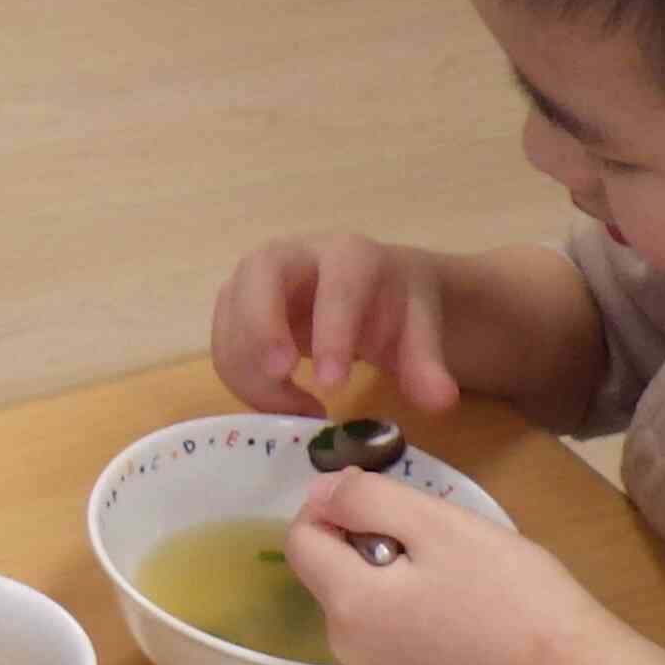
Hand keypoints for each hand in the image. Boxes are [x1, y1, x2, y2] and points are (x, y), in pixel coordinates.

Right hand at [212, 233, 462, 416]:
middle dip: (262, 328)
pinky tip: (282, 404)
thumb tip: (441, 402)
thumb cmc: (394, 306)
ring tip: (298, 410)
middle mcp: (295, 254)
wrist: (373, 289)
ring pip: (232, 315)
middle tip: (281, 376)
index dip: (331, 334)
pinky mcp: (236, 306)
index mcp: (350, 254)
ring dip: (251, 370)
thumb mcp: (420, 331)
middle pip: (260, 275)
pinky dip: (242, 380)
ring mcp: (257, 279)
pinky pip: (223, 342)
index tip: (332, 386)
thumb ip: (427, 365)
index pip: (336, 287)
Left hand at [283, 469, 630, 664]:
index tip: (388, 497)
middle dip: (372, 541)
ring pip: (365, 601)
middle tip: (440, 539)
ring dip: (396, 574)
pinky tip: (469, 610)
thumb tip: (322, 491)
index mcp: (346, 605)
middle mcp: (348, 648)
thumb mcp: (439, 525)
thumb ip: (368, 500)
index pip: (301, 539)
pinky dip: (415, 609)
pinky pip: (394, 632)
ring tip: (461, 574)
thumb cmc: (512, 593)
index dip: (333, 505)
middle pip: (332, 571)